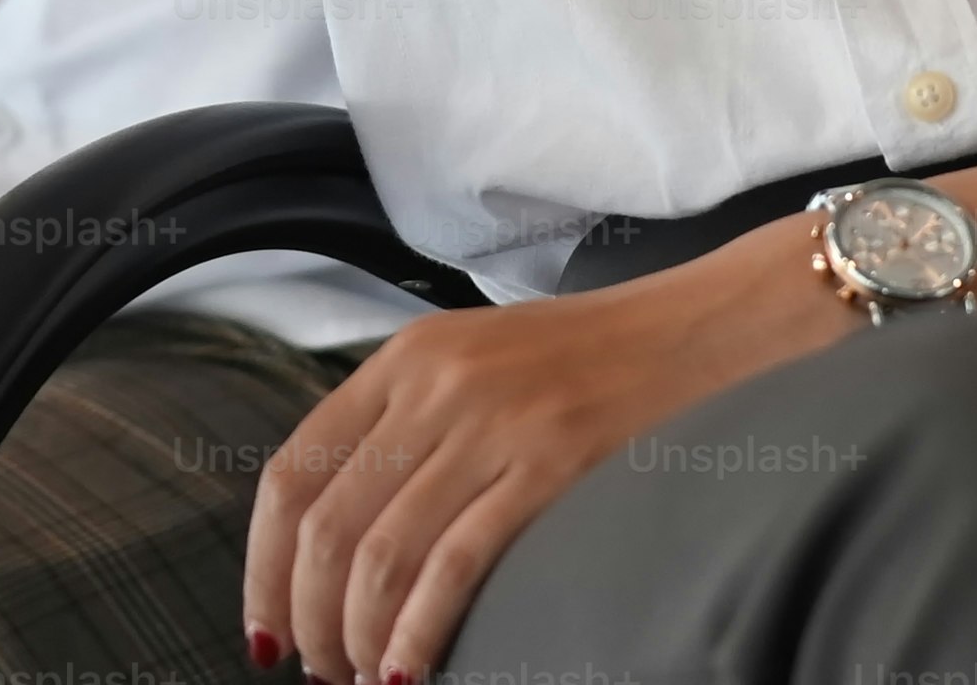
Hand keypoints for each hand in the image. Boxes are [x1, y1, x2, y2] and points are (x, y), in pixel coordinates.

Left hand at [245, 230, 849, 683]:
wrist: (713, 327)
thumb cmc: (596, 360)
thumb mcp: (478, 363)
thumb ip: (408, 426)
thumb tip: (340, 537)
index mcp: (404, 358)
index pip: (291, 473)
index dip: (263, 565)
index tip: (266, 628)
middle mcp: (435, 384)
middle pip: (327, 525)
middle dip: (310, 617)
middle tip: (322, 670)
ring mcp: (494, 423)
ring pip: (382, 552)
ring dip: (361, 637)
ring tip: (367, 679)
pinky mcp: (554, 464)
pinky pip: (457, 565)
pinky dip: (420, 632)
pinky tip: (410, 672)